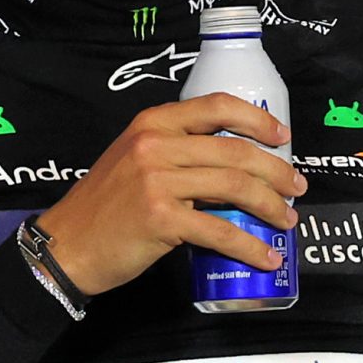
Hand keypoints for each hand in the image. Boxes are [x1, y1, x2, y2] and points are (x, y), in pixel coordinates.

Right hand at [34, 95, 305, 296]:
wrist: (66, 244)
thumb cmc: (103, 207)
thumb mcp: (133, 160)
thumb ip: (173, 152)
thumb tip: (231, 164)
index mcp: (152, 123)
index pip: (216, 106)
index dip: (258, 120)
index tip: (283, 137)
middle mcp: (155, 144)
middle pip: (236, 151)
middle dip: (277, 171)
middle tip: (296, 188)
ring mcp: (157, 180)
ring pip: (235, 186)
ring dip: (270, 206)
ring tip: (286, 221)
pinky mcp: (161, 218)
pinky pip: (220, 230)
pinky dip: (250, 246)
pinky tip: (265, 256)